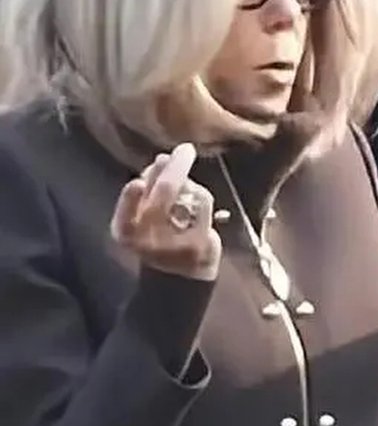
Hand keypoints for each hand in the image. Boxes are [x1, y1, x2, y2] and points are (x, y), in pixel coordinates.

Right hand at [111, 143, 220, 281]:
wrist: (179, 276)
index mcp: (126, 233)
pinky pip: (204, 206)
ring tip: (186, 191)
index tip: (135, 183)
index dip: (129, 200)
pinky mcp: (200, 243)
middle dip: (176, 167)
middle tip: (185, 149)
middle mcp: (148, 242)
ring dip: (190, 184)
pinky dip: (203, 197)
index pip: (124, 218)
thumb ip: (146, 190)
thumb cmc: (158, 236)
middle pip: (163, 195)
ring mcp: (177, 245)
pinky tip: (198, 202)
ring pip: (188, 195)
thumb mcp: (141, 216)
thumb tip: (162, 159)